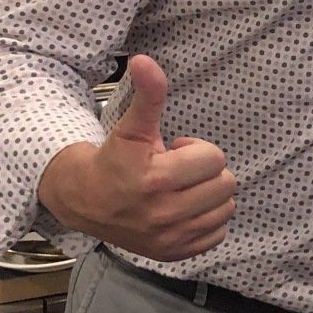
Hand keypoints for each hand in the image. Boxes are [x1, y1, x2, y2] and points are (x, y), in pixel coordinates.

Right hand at [37, 55, 236, 260]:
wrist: (86, 201)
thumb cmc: (115, 159)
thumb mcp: (132, 125)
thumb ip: (148, 93)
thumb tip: (144, 59)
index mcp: (156, 179)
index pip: (214, 158)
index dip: (197, 150)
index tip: (173, 151)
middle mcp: (165, 214)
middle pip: (225, 184)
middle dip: (206, 171)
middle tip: (178, 170)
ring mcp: (170, 238)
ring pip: (226, 208)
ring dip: (209, 195)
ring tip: (181, 190)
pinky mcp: (173, 254)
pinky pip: (218, 234)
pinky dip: (207, 220)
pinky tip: (184, 210)